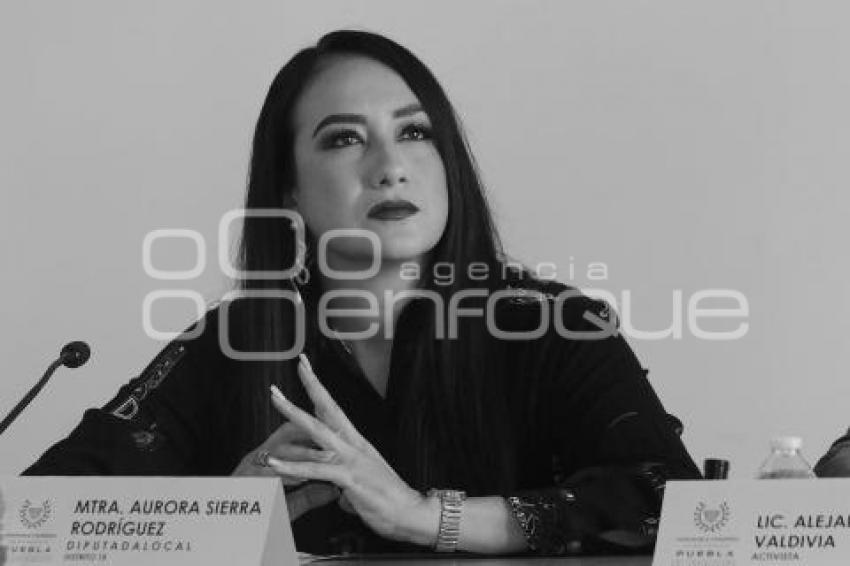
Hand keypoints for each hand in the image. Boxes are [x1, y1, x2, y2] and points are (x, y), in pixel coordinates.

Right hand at [232, 421, 340, 519]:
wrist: (222, 535)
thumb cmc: (252, 522)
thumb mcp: (286, 506)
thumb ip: (308, 496)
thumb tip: (332, 490)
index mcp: (267, 460)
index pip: (294, 434)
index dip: (317, 430)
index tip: (341, 430)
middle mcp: (256, 460)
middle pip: (285, 433)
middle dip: (313, 432)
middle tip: (338, 437)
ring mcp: (247, 470)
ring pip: (277, 453)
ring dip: (304, 454)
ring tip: (327, 458)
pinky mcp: (240, 485)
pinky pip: (263, 474)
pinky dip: (283, 473)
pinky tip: (300, 477)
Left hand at [266, 354, 434, 543]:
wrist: (411, 513)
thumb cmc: (389, 501)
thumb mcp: (362, 484)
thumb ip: (345, 482)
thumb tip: (337, 489)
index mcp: (356, 443)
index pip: (334, 410)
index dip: (319, 390)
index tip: (307, 369)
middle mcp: (354, 445)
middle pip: (328, 408)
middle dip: (311, 385)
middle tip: (299, 364)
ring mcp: (352, 459)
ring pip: (318, 431)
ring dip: (295, 414)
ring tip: (276, 400)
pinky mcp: (350, 477)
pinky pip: (317, 469)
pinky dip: (294, 466)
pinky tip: (275, 462)